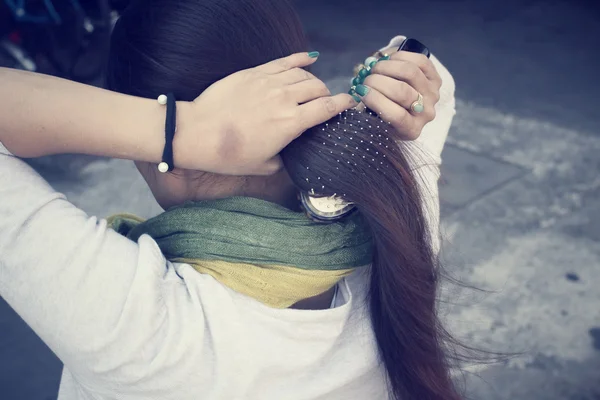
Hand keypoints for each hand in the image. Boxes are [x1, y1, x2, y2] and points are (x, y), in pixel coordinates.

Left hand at [177, 52, 356, 175]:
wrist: (197, 133)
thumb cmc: (229, 155)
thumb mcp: (264, 166)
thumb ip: (285, 157)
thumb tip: (292, 152)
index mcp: (291, 123)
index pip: (327, 107)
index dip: (344, 104)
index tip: (351, 104)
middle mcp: (285, 99)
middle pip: (318, 88)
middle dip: (326, 95)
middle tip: (323, 102)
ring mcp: (269, 82)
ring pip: (303, 74)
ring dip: (313, 80)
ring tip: (312, 88)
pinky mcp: (254, 72)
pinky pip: (283, 61)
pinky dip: (300, 58)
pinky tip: (311, 58)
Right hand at [354, 46, 442, 139]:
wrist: (407, 109)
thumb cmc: (387, 117)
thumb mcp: (376, 121)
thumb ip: (368, 109)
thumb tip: (358, 92)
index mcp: (410, 130)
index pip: (396, 115)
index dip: (376, 100)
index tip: (361, 91)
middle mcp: (426, 113)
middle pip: (402, 91)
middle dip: (378, 81)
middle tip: (366, 79)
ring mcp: (433, 94)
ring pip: (410, 72)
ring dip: (387, 66)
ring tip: (375, 68)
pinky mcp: (435, 78)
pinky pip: (420, 61)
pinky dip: (400, 57)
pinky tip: (389, 60)